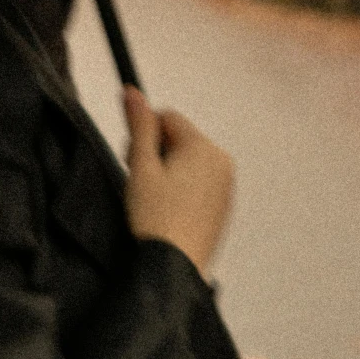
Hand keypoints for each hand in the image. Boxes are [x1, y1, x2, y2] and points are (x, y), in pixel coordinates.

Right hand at [122, 87, 233, 274]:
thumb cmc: (155, 218)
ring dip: (169, 172)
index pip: (168, 117)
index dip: (145, 133)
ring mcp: (226, 186)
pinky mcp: (223, 207)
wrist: (175, 267)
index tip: (133, 159)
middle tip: (142, 183)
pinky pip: (199, 184)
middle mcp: (221, 161)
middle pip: (180, 139)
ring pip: (189, 162)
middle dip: (158, 153)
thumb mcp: (140, 167)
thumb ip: (139, 126)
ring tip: (154, 201)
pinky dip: (182, 190)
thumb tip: (133, 91)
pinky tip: (168, 211)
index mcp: (203, 147)